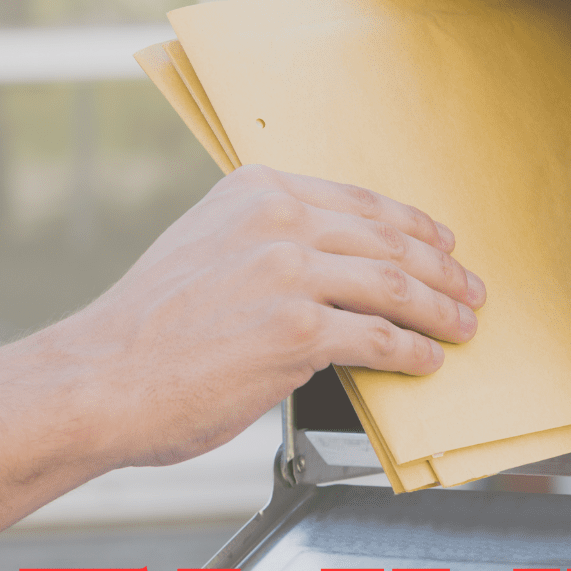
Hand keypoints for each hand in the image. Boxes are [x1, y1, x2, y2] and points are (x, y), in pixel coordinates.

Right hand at [29, 164, 487, 467]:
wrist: (100, 379)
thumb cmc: (145, 330)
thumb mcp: (204, 249)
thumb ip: (264, 243)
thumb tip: (327, 270)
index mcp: (256, 191)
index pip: (359, 202)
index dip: (413, 224)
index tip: (443, 243)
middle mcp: (276, 221)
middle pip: (387, 240)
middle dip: (441, 269)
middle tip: (470, 289)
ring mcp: (289, 274)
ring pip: (394, 286)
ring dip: (439, 310)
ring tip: (461, 327)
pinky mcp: (296, 332)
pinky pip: (378, 338)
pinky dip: (411, 352)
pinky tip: (425, 361)